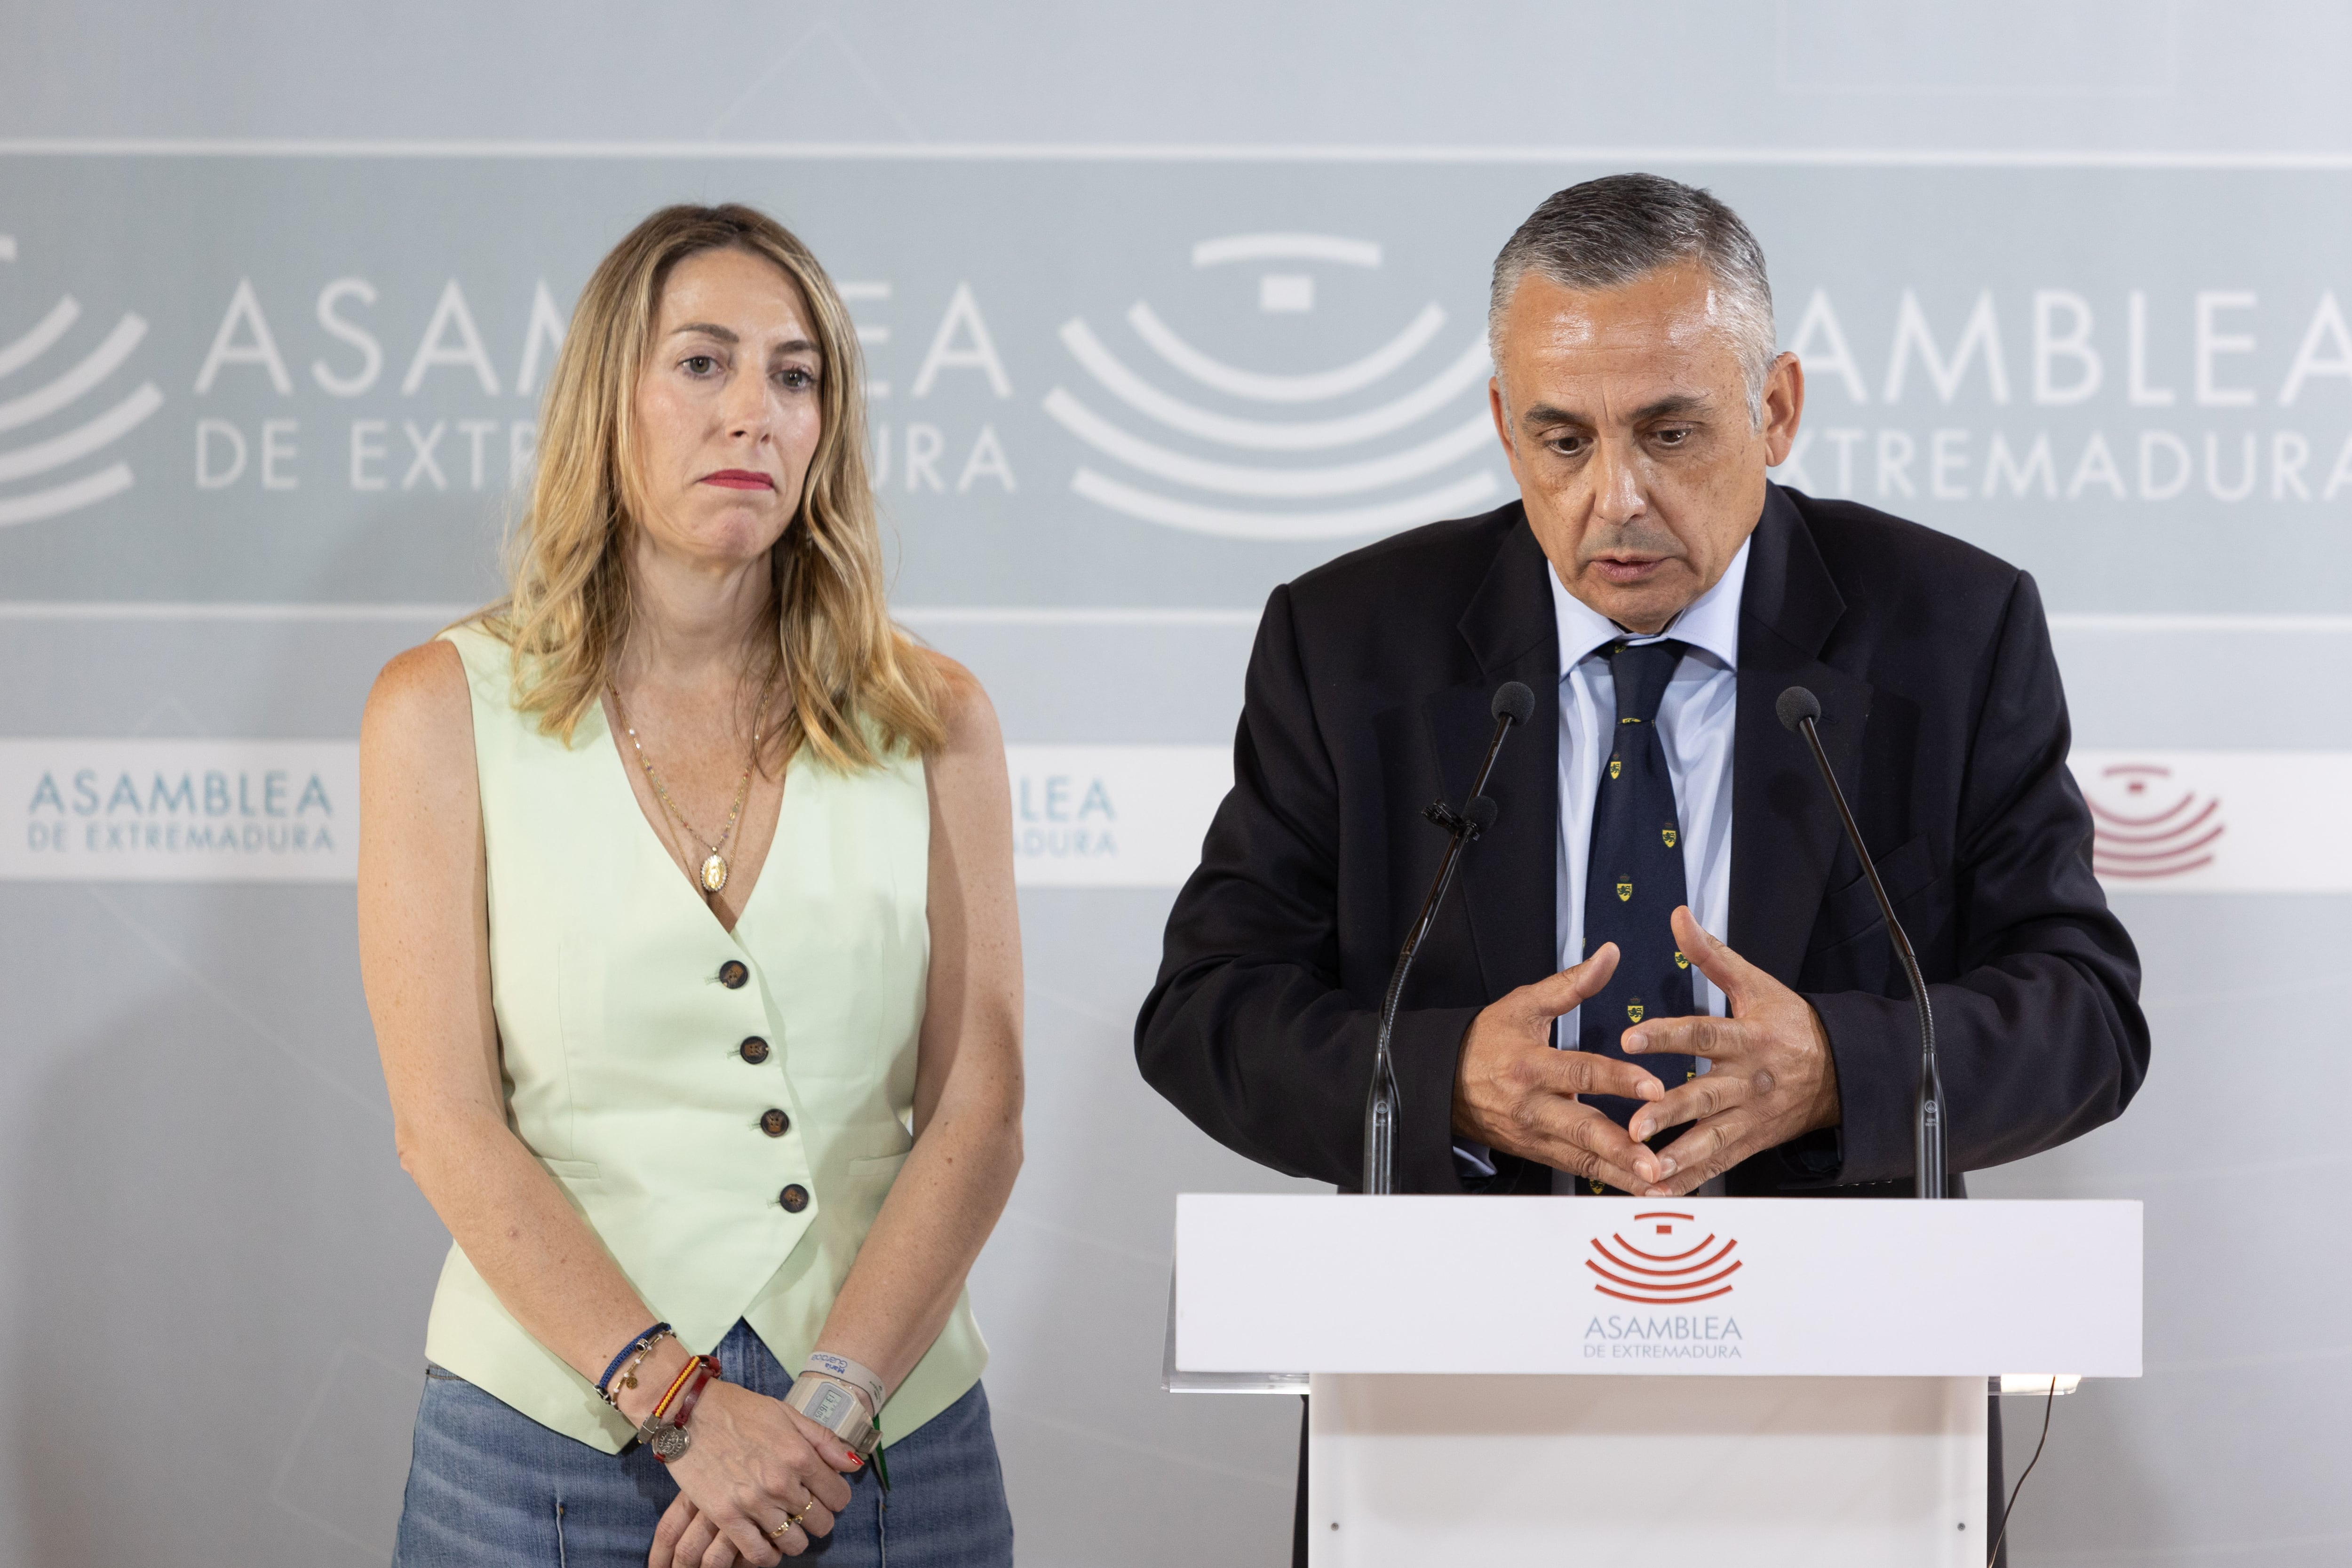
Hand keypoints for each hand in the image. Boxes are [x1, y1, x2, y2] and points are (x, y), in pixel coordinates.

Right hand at [645, 1383, 859, 1567]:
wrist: (689, 1412)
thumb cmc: (740, 1410)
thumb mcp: (788, 1414)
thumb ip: (824, 1440)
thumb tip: (854, 1465)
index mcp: (799, 1454)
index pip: (838, 1496)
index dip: (835, 1498)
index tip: (825, 1495)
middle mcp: (780, 1481)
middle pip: (819, 1522)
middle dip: (817, 1518)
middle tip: (804, 1510)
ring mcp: (753, 1501)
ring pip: (793, 1542)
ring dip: (794, 1537)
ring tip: (785, 1525)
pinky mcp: (726, 1516)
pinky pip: (758, 1553)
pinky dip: (768, 1555)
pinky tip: (767, 1543)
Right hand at [1452, 947, 1670, 1192]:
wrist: (1442, 1082)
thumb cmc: (1486, 1041)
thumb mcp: (1523, 1005)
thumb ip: (1571, 984)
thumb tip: (1609, 954)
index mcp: (1532, 1066)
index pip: (1581, 1073)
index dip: (1619, 1080)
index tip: (1654, 1087)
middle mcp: (1533, 1106)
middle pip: (1582, 1129)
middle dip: (1621, 1148)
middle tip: (1655, 1163)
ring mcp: (1535, 1135)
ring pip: (1584, 1159)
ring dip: (1622, 1175)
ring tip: (1658, 1187)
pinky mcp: (1538, 1153)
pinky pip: (1578, 1169)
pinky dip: (1610, 1180)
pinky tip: (1639, 1189)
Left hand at [1619, 907, 1841, 1196]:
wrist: (1841, 1070)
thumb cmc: (1790, 1024)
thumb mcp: (1756, 984)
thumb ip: (1712, 955)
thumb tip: (1678, 916)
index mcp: (1747, 1037)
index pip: (1702, 1033)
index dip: (1667, 1035)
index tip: (1631, 1036)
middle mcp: (1746, 1080)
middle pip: (1704, 1096)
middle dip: (1669, 1113)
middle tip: (1634, 1125)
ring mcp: (1750, 1116)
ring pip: (1712, 1138)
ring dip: (1679, 1156)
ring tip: (1646, 1169)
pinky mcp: (1752, 1141)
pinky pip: (1720, 1162)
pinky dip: (1692, 1179)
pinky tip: (1662, 1189)